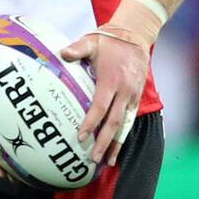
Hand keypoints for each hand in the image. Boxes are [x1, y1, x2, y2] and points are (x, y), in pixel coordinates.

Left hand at [60, 25, 150, 166]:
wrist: (136, 36)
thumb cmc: (109, 40)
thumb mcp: (92, 41)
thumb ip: (77, 48)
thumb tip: (62, 53)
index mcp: (111, 80)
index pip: (100, 106)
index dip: (91, 122)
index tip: (81, 136)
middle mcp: (124, 91)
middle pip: (113, 121)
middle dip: (104, 141)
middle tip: (93, 158)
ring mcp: (132, 96)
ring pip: (124, 125)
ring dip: (116, 144)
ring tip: (108, 162)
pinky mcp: (136, 98)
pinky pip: (129, 120)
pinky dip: (123, 136)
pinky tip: (116, 150)